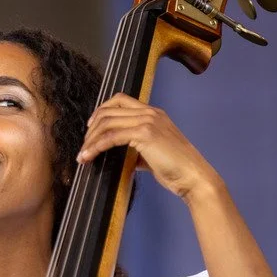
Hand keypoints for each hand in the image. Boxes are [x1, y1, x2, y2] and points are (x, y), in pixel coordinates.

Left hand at [76, 93, 222, 202]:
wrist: (193, 177)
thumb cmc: (176, 169)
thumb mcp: (153, 153)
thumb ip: (137, 148)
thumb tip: (120, 154)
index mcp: (153, 113)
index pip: (120, 100)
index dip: (101, 110)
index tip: (91, 128)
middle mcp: (150, 112)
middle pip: (109, 110)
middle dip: (91, 128)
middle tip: (84, 145)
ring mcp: (148, 121)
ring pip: (107, 123)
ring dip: (90, 139)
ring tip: (83, 155)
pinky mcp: (145, 134)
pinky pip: (111, 137)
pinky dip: (96, 146)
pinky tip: (88, 156)